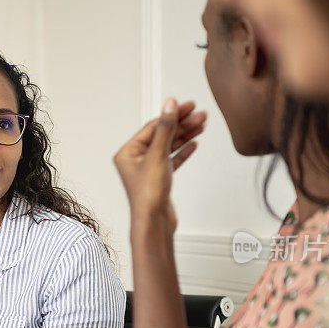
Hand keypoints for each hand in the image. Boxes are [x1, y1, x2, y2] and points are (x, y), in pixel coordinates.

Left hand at [113, 98, 205, 230]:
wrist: (154, 221)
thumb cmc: (148, 194)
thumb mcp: (157, 155)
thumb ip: (165, 128)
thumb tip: (169, 105)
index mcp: (128, 152)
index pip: (153, 126)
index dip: (172, 114)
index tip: (188, 106)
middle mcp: (135, 160)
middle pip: (162, 135)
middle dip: (182, 124)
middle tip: (200, 114)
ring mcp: (148, 170)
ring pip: (169, 146)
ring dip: (185, 135)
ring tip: (201, 125)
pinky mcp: (159, 179)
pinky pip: (172, 160)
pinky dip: (183, 151)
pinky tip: (193, 143)